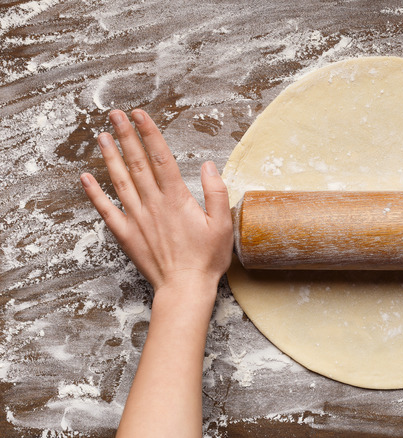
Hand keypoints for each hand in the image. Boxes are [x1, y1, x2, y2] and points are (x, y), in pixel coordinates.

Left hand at [80, 109, 232, 292]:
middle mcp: (153, 204)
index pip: (161, 158)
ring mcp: (136, 218)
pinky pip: (106, 210)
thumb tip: (208, 165)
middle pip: (137, 163)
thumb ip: (216, 192)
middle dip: (126, 136)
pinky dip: (94, 193)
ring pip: (120, 180)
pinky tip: (85, 178)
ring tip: (101, 136)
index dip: (150, 134)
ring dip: (109, 156)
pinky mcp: (126, 234)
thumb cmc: (206, 258)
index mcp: (177, 199)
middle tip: (115, 115)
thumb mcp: (223, 224)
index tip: (140, 115)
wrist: (184, 288)